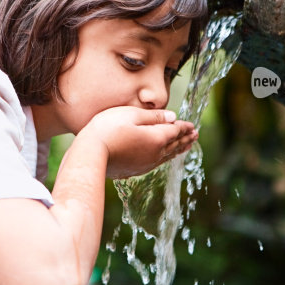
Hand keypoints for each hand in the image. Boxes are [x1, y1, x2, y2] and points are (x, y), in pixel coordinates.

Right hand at [77, 106, 197, 178]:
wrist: (90, 154)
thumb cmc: (108, 129)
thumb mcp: (131, 115)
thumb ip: (153, 116)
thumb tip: (173, 118)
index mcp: (157, 138)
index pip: (175, 130)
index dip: (184, 126)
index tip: (192, 125)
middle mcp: (155, 153)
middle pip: (174, 144)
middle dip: (185, 138)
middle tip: (195, 135)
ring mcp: (145, 164)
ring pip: (167, 155)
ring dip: (178, 149)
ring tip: (185, 146)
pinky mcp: (134, 170)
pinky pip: (156, 162)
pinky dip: (166, 157)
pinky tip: (164, 157)